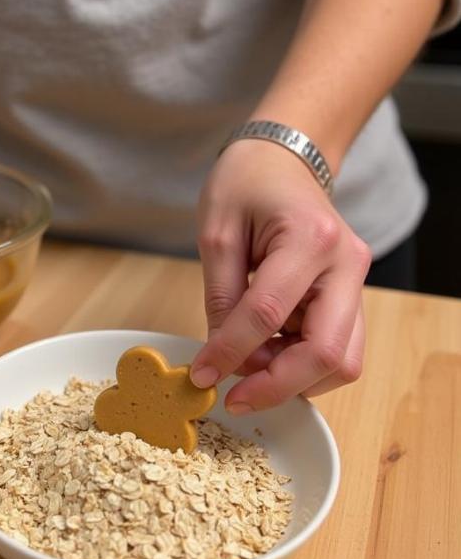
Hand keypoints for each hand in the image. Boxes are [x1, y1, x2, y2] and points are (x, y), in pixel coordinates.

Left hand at [190, 138, 371, 412]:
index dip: (231, 352)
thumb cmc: (246, 183)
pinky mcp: (353, 294)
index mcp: (309, 238)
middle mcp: (346, 263)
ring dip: (294, 379)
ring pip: (342, 359)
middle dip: (277, 385)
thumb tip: (219, 355)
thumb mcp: (216, 232)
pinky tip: (267, 354)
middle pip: (327, 352)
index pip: (269, 314)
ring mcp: (357, 281)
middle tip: (234, 398)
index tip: (201, 375)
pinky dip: (302, 363)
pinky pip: (338, 347)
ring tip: (247, 368)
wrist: (284, 159)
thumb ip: (220, 296)